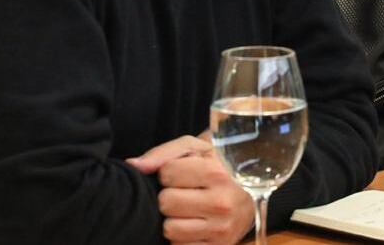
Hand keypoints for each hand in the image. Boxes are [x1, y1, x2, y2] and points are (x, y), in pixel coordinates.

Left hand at [127, 134, 253, 243]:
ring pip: (170, 229)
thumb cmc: (217, 166)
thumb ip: (163, 153)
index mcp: (216, 172)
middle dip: (169, 196)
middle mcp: (221, 202)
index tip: (180, 173)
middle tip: (183, 192)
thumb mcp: (196, 148)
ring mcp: (221, 229)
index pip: (167, 174)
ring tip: (188, 209)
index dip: (168, 172)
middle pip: (166, 203)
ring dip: (174, 219)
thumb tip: (134, 166)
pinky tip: (193, 224)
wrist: (249, 192)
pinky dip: (182, 238)